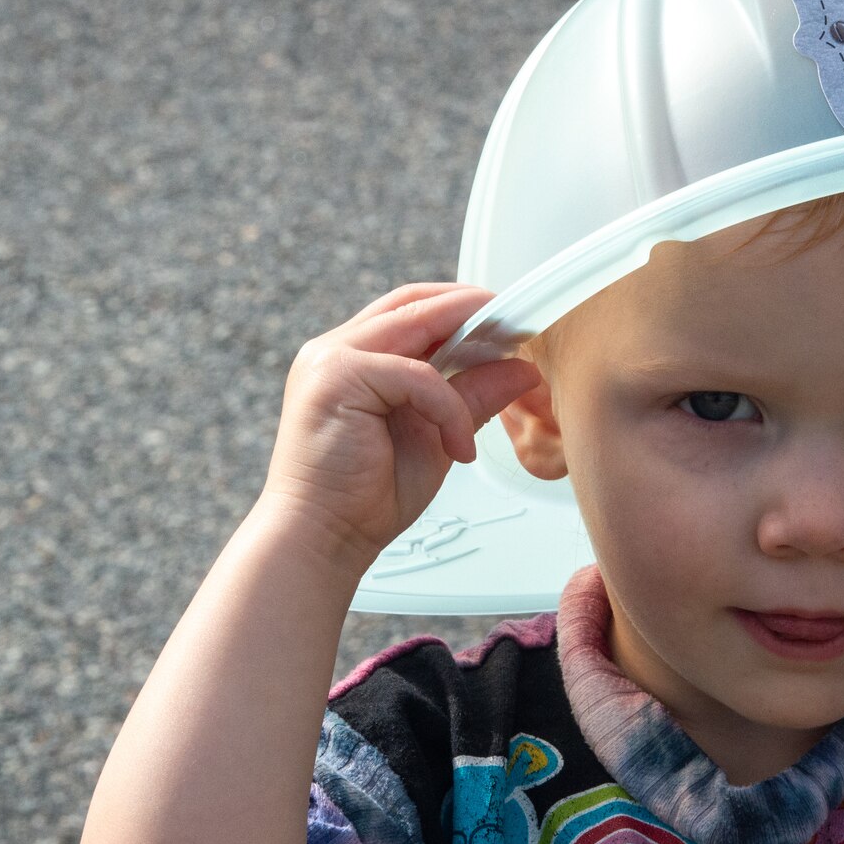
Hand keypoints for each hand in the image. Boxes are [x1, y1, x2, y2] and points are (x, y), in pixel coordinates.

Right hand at [259, 283, 539, 563]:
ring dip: (470, 346)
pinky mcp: (338, 378)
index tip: (510, 318)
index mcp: (352, 360)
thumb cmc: (366, 499)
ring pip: (417, 327)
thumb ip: (472, 398)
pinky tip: (460, 445)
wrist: (322, 540)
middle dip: (471, 309)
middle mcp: (335, 350)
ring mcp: (331, 359)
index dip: (460, 307)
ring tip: (510, 367)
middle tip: (519, 323)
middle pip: (411, 304)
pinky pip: (417, 376)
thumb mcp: (437, 438)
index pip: (410, 310)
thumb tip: (521, 369)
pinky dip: (449, 407)